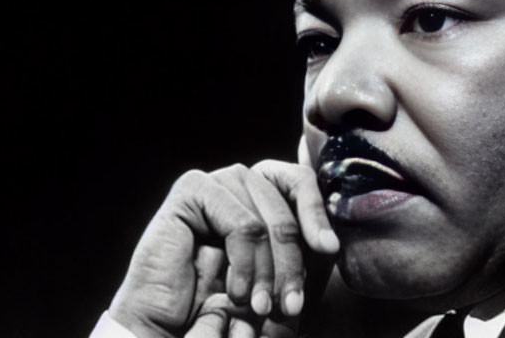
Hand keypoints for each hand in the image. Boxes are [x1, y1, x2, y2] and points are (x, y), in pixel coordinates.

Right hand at [108, 146, 338, 336]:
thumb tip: (333, 237)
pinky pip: (238, 219)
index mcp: (262, 198)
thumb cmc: (225, 312)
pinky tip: (235, 291)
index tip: (329, 249)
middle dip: (293, 257)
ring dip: (268, 267)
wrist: (171, 331)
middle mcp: (240, 186)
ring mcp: (215, 186)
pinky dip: (244, 260)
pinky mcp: (190, 192)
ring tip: (258, 306)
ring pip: (264, 213)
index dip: (318, 211)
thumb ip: (303, 256)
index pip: (300, 181)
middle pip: (287, 198)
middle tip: (291, 304)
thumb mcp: (277, 284)